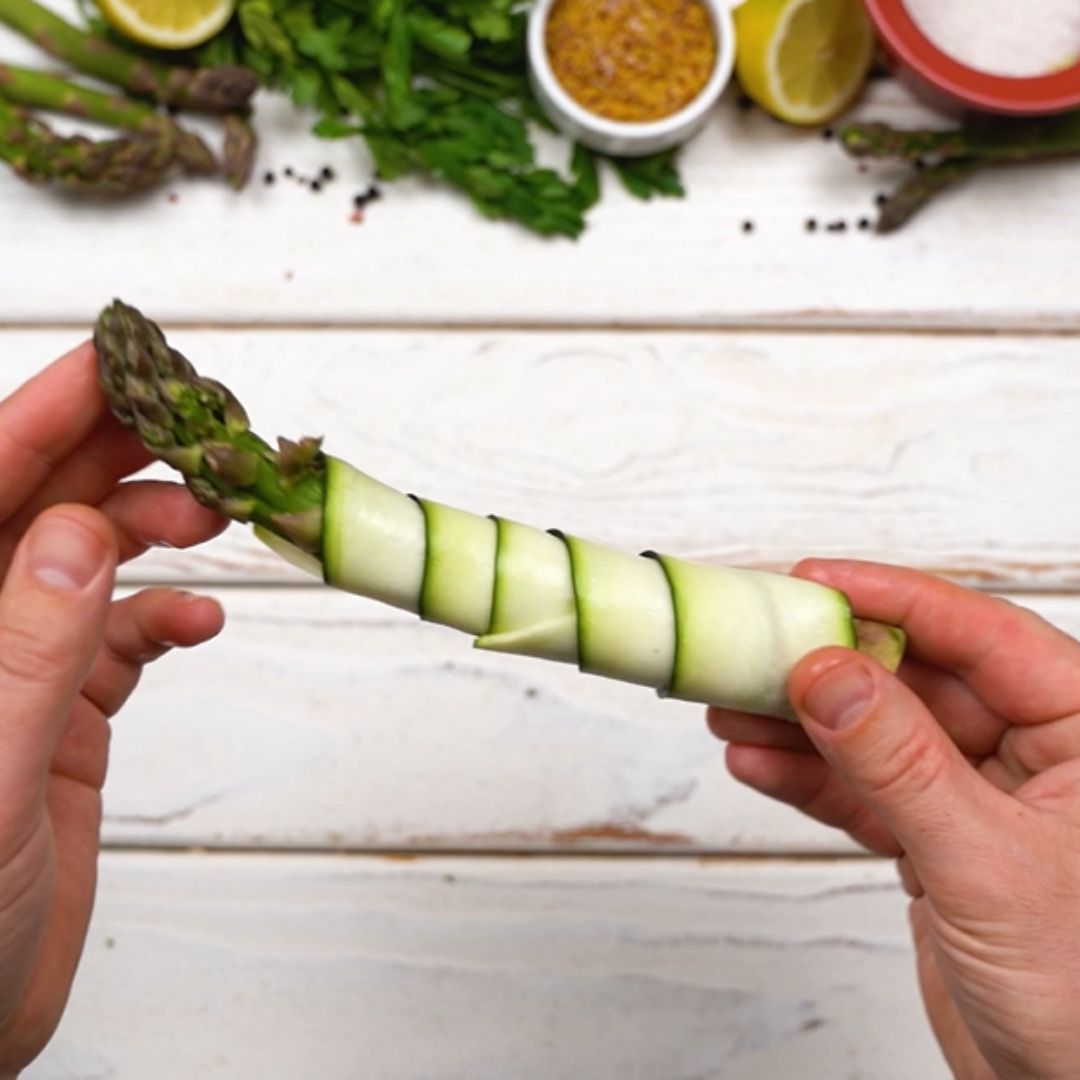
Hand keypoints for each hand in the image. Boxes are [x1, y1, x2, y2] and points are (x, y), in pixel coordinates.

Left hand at [0, 343, 226, 1077]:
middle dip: (119, 456)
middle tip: (199, 434)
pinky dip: (167, 615)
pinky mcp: (62, 708)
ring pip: (88, 559)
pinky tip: (198, 621)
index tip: (120, 361)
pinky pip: (122, 634)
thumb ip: (24, 649)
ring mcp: (15, 665)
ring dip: (154, 530)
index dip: (47, 413)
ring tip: (216, 520)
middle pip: (39, 502)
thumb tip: (71, 535)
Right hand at [708, 560, 1079, 1079]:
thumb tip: (826, 673)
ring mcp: (978, 796)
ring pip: (877, 734)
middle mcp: (1034, 751)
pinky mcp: (937, 840)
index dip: (890, 598)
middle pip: (912, 678)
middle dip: (825, 667)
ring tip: (729, 707)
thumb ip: (899, 762)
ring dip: (800, 723)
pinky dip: (808, 780)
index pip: (979, 634)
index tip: (811, 580)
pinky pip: (863, 790)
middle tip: (751, 649)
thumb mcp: (984, 864)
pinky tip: (755, 763)